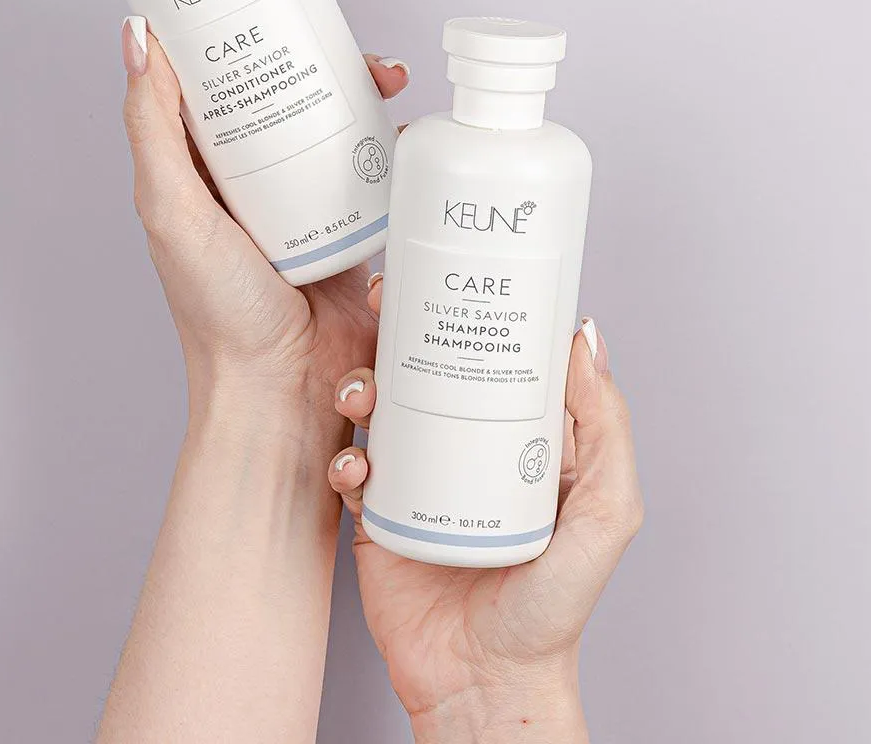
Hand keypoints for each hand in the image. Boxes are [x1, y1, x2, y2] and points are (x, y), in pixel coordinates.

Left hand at [98, 22, 409, 743]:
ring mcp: (312, 209)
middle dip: (337, 68)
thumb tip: (140, 36)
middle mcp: (261, 186)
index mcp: (210, 172)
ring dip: (375, 106)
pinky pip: (382, 183)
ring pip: (347, 135)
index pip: (235, 87)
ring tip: (397, 89)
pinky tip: (421, 142)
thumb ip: (152, 129)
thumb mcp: (171, 211)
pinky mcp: (358, 236)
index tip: (290, 11)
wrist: (282, 395)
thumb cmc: (218, 314)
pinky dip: (402, 158)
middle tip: (368, 58)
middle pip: (302, 104)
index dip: (261, 41)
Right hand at [328, 296, 642, 743]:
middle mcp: (467, 447)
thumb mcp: (606, 510)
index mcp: (520, 437)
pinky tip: (358, 469)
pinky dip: (346, 459)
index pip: (495, 355)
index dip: (472, 309)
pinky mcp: (380, 513)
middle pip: (427, 367)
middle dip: (400, 329)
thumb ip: (606, 426)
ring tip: (363, 395)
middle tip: (384, 303)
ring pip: (381, 405)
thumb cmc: (553, 605)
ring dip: (361, 385)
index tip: (449, 272)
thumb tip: (585, 337)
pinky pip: (352, 467)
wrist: (485, 680)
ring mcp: (420, 477)